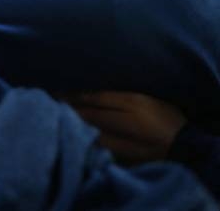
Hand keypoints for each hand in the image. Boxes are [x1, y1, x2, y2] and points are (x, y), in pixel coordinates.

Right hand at [65, 91, 186, 163]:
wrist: (185, 140)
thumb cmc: (156, 150)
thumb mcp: (131, 151)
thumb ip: (106, 140)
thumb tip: (83, 130)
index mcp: (128, 118)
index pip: (93, 112)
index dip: (74, 110)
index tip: (56, 108)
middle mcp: (130, 101)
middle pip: (95, 96)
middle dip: (73, 95)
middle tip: (53, 93)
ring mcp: (135, 94)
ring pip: (102, 90)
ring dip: (82, 89)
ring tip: (64, 89)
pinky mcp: (139, 93)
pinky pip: (111, 89)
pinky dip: (96, 89)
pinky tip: (85, 89)